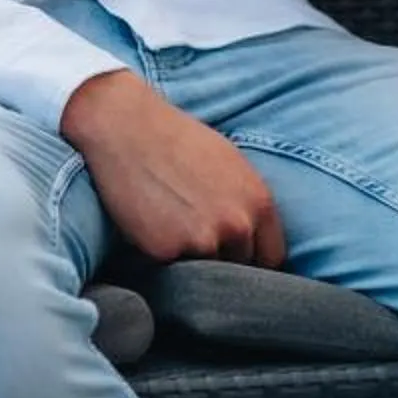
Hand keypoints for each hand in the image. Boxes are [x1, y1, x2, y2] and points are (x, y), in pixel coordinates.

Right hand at [61, 68, 286, 267]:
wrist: (125, 125)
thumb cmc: (176, 137)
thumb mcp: (231, 164)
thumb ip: (247, 204)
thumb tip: (253, 237)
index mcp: (259, 203)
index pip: (272, 256)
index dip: (252, 255)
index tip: (234, 251)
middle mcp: (237, 226)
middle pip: (239, 267)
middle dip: (221, 256)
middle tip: (193, 230)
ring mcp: (202, 241)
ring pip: (204, 272)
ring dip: (191, 258)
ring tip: (170, 223)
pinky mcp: (165, 250)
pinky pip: (168, 267)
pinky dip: (160, 253)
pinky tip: (149, 222)